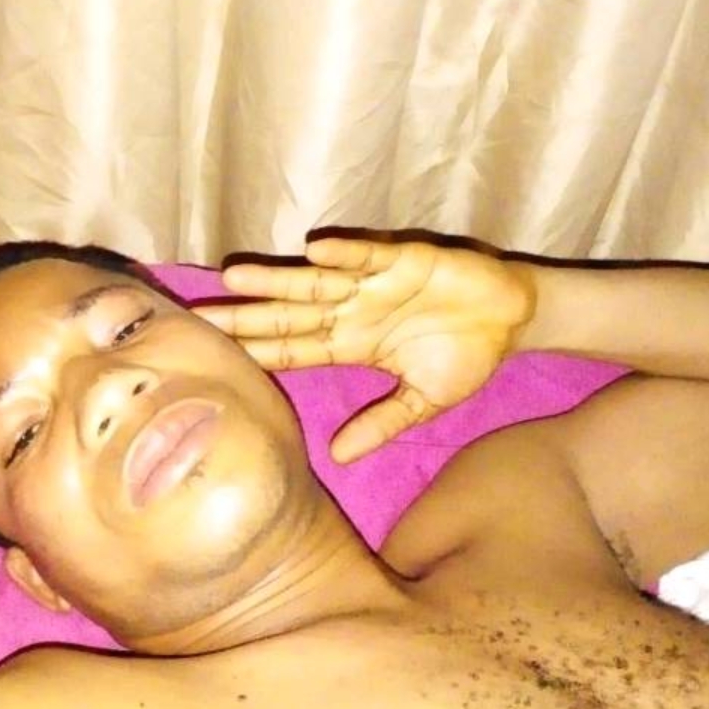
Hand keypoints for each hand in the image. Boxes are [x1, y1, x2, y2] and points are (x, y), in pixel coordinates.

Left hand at [194, 235, 536, 460]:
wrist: (510, 319)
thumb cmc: (464, 357)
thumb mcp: (422, 401)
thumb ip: (381, 425)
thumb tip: (337, 457)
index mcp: (350, 345)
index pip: (292, 350)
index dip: (254, 352)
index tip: (212, 358)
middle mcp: (350, 311)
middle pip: (287, 314)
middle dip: (245, 316)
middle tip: (197, 317)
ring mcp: (371, 284)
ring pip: (314, 282)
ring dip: (276, 279)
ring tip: (235, 275)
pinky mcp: (403, 260)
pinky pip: (368, 256)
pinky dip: (344, 254)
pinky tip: (314, 251)